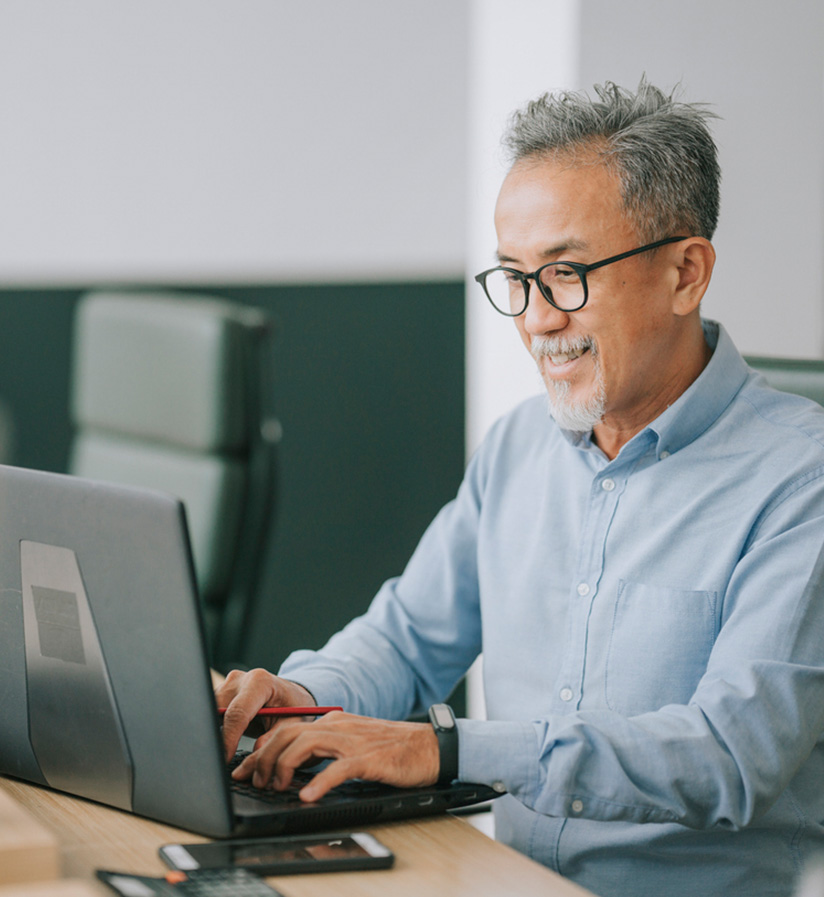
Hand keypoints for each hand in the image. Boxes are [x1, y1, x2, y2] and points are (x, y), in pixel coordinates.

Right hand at [216, 668, 315, 760]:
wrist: (290, 696)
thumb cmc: (293, 707)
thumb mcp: (290, 724)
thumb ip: (273, 739)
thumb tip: (255, 754)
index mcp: (260, 682)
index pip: (237, 712)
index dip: (229, 738)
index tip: (225, 758)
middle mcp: (240, 679)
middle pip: (219, 710)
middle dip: (218, 736)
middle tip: (221, 758)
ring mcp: (228, 683)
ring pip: (211, 711)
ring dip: (216, 731)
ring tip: (225, 750)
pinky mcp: (221, 692)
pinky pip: (211, 712)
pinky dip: (216, 728)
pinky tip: (223, 741)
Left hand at [231, 711, 439, 801]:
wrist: (429, 746)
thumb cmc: (391, 750)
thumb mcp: (351, 744)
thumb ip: (324, 749)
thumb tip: (291, 765)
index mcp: (332, 722)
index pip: (286, 729)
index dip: (260, 749)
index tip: (243, 768)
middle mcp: (338, 726)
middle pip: (289, 733)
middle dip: (263, 757)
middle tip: (252, 780)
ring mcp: (353, 741)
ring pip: (306, 745)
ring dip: (284, 767)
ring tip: (274, 787)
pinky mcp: (369, 759)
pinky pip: (338, 768)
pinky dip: (319, 782)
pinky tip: (308, 796)